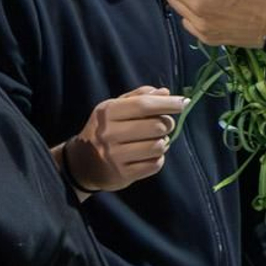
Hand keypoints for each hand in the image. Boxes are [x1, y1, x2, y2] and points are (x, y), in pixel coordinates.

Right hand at [63, 86, 188, 193]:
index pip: (144, 105)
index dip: (168, 103)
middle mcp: (109, 133)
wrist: (82, 163)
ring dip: (163, 143)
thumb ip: (139, 97)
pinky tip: (147, 155)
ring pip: (158, 146)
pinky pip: (155, 164)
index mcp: (108, 112)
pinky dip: (157, 159)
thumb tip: (165, 92)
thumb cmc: (106, 129)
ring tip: (154, 141)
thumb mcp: (115, 107)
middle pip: (156, 126)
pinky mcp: (122, 174)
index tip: (183, 102)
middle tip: (164, 125)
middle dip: (167, 124)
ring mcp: (114, 155)